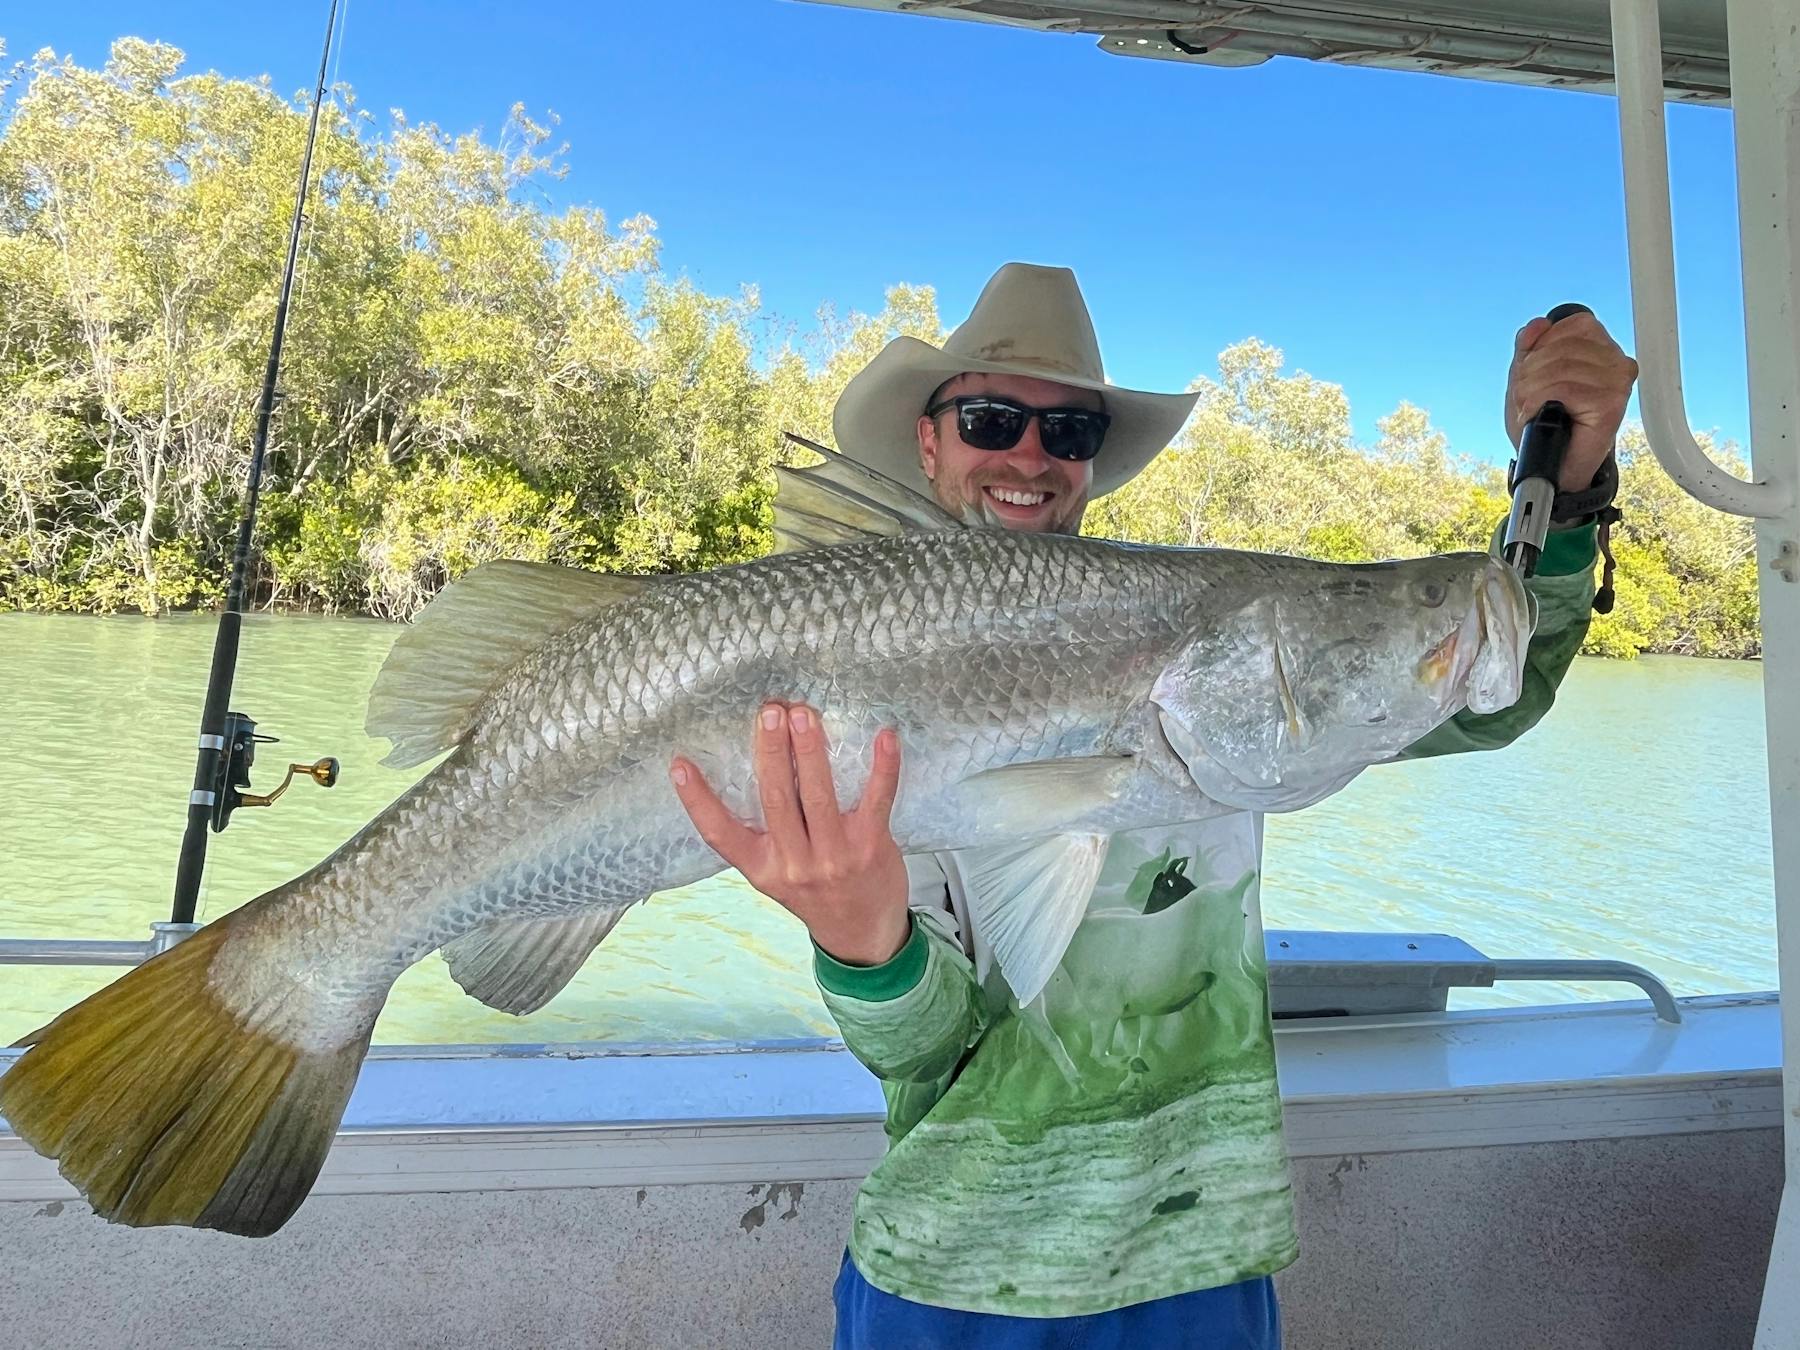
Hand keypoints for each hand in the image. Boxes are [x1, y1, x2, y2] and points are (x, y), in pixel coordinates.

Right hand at [670, 702, 910, 966]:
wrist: (864, 936)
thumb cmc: (818, 893)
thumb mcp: (776, 874)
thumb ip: (766, 833)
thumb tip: (758, 763)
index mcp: (762, 868)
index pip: (720, 833)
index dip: (697, 799)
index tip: (679, 763)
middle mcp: (794, 864)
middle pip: (775, 800)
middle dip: (771, 752)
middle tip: (769, 711)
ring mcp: (834, 857)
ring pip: (818, 796)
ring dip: (811, 751)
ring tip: (804, 714)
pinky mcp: (872, 848)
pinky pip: (877, 800)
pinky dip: (883, 767)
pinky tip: (884, 737)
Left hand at [1505, 312, 1638, 491]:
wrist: (1549, 463)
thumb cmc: (1543, 421)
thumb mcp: (1527, 376)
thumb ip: (1530, 347)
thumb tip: (1538, 324)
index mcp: (1600, 347)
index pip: (1569, 324)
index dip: (1540, 347)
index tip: (1532, 373)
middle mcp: (1616, 362)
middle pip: (1562, 346)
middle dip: (1530, 372)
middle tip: (1526, 397)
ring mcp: (1617, 383)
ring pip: (1561, 367)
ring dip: (1531, 390)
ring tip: (1530, 408)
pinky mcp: (1611, 404)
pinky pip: (1564, 389)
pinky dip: (1539, 402)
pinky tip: (1538, 415)